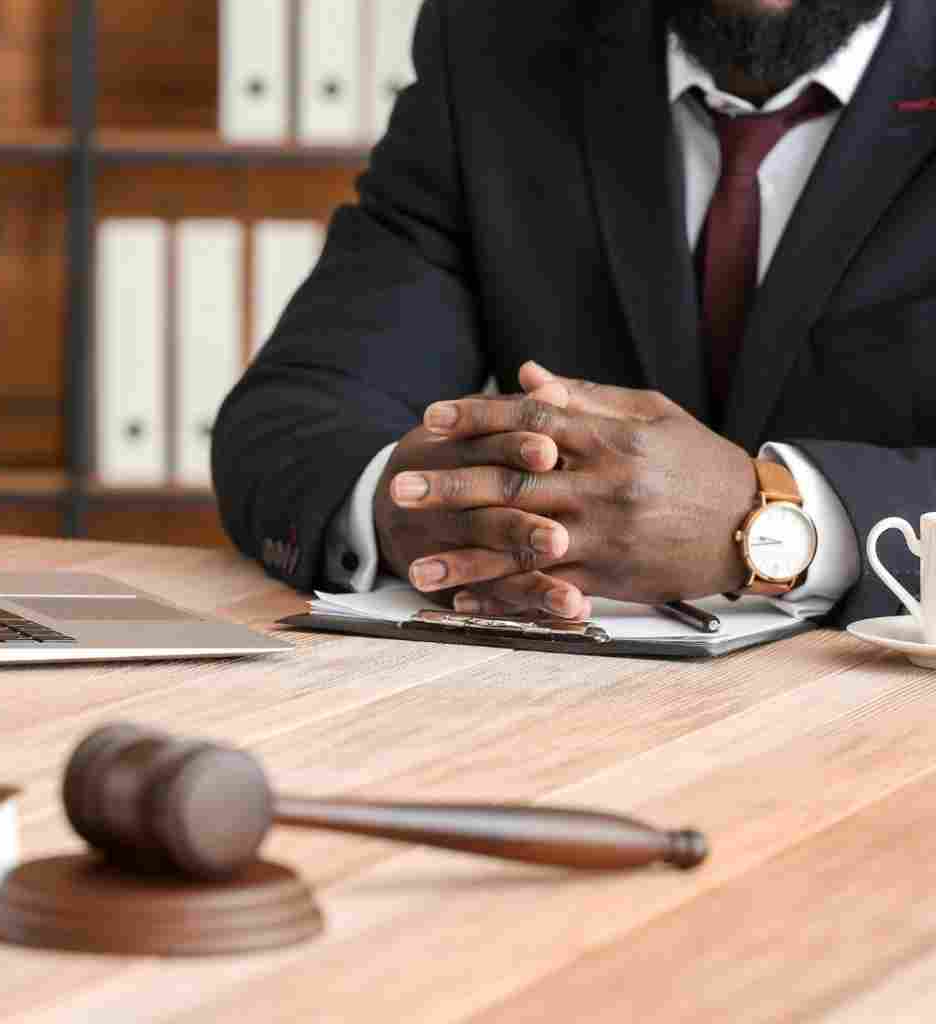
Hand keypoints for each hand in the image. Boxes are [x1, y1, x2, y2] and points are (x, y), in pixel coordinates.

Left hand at [397, 363, 756, 615]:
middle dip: (451, 487)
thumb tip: (525, 374)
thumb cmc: (698, 462)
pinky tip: (467, 603)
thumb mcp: (651, 413)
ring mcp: (605, 536)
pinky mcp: (611, 578)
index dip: (477, 416)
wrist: (754, 524)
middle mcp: (602, 485)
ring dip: (467, 558)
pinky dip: (506, 598)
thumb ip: (584, 396)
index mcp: (610, 438)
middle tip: (400, 490)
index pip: (530, 419)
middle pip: (514, 482)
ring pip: (523, 546)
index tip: (430, 419)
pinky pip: (548, 589)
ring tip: (418, 567)